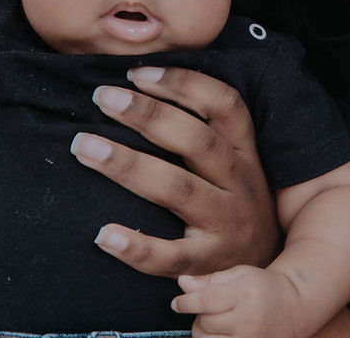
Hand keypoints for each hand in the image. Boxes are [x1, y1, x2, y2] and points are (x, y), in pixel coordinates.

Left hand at [71, 65, 280, 276]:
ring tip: (83, 146)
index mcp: (246, 154)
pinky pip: (171, 257)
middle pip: (198, 141)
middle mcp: (240, 184)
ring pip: (179, 190)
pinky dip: (137, 247)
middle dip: (149, 115)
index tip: (137, 72)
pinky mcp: (208, 265)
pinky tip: (103, 234)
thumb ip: (206, 134)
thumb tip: (143, 88)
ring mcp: (227, 225)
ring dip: (129, 165)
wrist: (266, 276)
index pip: (225, 106)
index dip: (184, 84)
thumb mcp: (236, 167)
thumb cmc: (234, 208)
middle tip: (103, 96)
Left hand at [174, 266, 310, 337]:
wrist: (293, 306)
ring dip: (205, 332)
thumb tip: (182, 283)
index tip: (177, 303)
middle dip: (201, 315)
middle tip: (212, 308)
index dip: (185, 302)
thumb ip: (209, 280)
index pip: (204, 300)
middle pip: (204, 323)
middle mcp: (247, 319)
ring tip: (217, 321)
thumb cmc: (262, 286)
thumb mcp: (239, 274)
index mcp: (244, 293)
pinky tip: (221, 332)